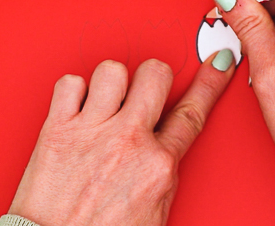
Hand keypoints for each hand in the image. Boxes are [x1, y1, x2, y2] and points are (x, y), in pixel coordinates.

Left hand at [8, 53, 234, 224]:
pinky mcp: (57, 129)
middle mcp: (127, 141)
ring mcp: (91, 131)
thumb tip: (165, 145)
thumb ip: (162, 172)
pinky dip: (74, 89)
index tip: (217, 64)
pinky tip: (79, 105)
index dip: (209, 82)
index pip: (192, 111)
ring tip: (107, 99)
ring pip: (112, 69)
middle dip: (154, 75)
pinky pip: (70, 83)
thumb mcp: (153, 211)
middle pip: (154, 74)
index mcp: (157, 165)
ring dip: (112, 81)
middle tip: (145, 87)